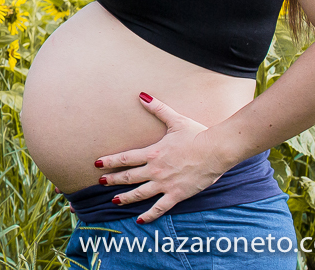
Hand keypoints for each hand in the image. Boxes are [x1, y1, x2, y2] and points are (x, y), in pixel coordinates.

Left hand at [95, 93, 232, 223]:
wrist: (217, 150)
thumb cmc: (197, 134)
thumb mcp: (175, 120)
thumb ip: (157, 108)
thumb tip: (141, 94)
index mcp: (153, 152)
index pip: (125, 158)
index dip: (110, 161)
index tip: (97, 163)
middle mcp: (155, 170)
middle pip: (128, 177)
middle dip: (113, 180)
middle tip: (100, 182)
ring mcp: (165, 184)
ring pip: (140, 193)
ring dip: (125, 198)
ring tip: (113, 201)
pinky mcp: (177, 194)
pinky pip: (160, 208)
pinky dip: (149, 215)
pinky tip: (140, 220)